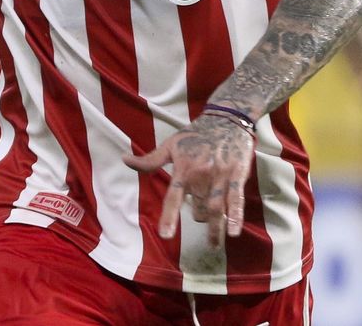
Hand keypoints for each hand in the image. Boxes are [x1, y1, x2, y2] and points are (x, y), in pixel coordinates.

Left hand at [123, 115, 254, 246]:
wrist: (227, 118)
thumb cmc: (196, 133)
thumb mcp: (171, 144)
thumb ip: (150, 159)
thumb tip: (124, 159)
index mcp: (184, 169)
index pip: (174, 197)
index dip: (169, 217)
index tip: (166, 235)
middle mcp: (201, 176)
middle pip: (197, 209)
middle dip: (197, 216)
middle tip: (198, 216)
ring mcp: (220, 177)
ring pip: (215, 209)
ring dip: (214, 228)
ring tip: (212, 244)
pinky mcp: (237, 176)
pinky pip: (236, 200)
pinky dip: (236, 217)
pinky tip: (234, 233)